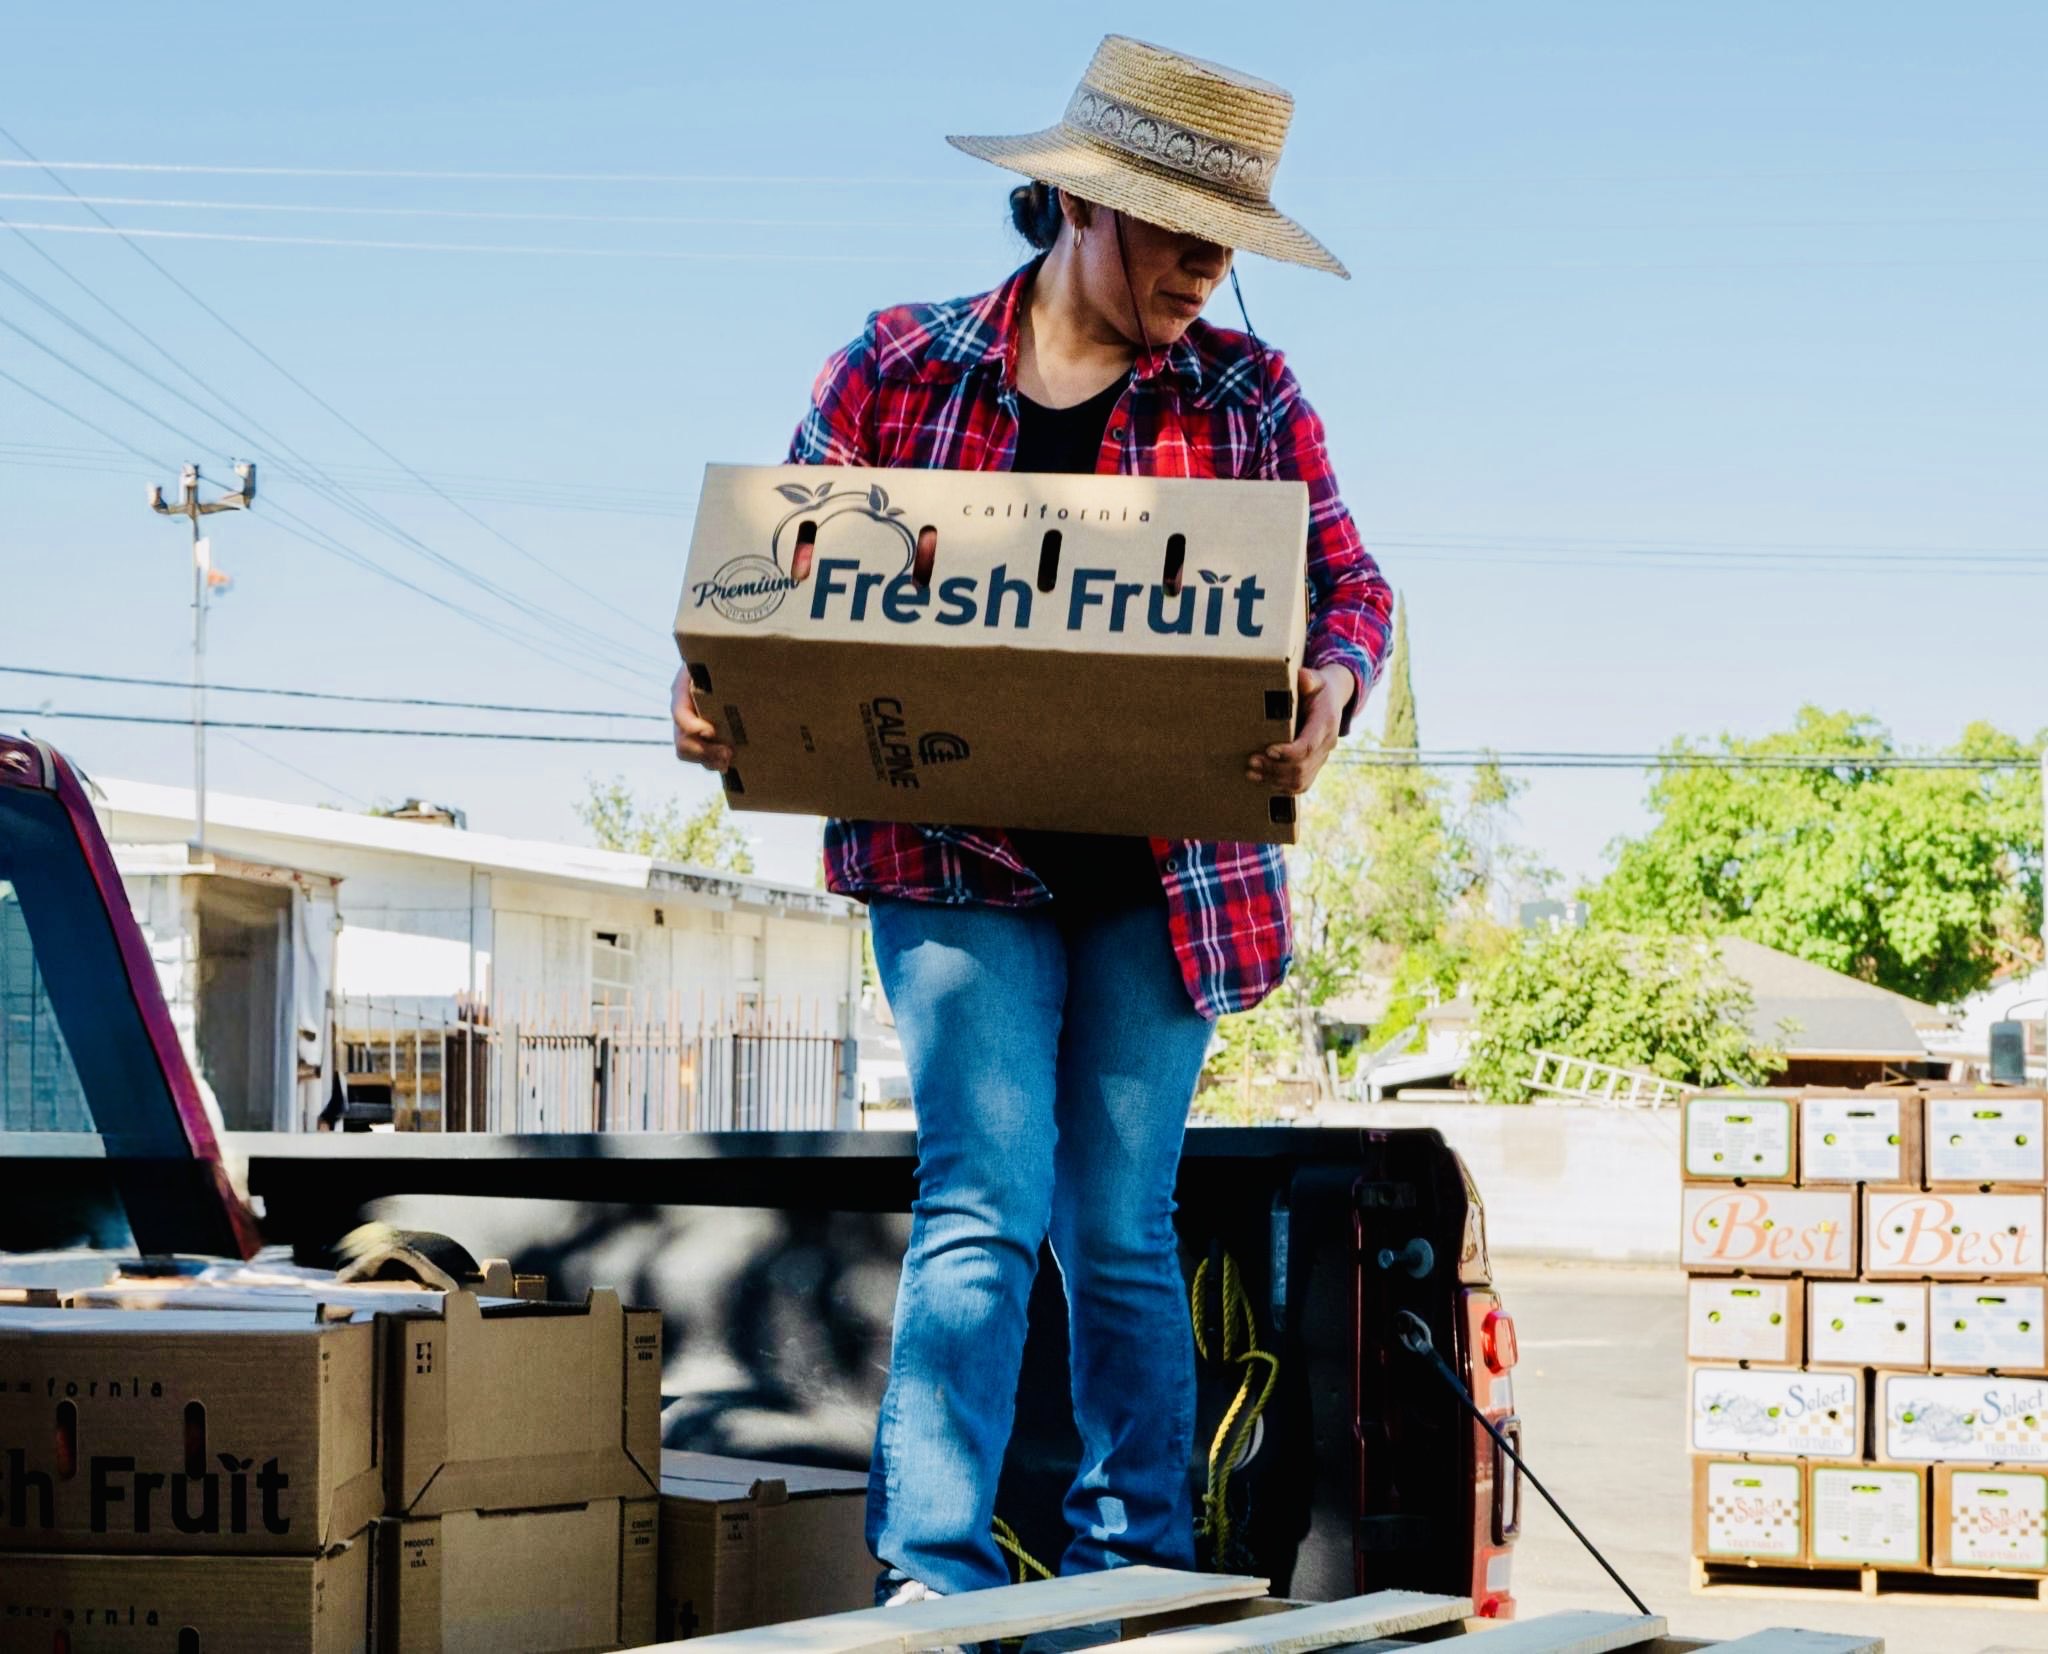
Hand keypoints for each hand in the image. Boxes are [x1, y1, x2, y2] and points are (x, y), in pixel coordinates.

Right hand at [671, 663, 732, 772]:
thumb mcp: (717, 654)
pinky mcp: (704, 736)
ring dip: (708, 761)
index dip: (691, 726)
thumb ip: (723, 660)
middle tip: (727, 752)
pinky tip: (730, 763)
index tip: (710, 731)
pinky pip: (701, 758)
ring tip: (728, 761)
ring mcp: (690, 727)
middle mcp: (683, 711)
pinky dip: (714, 763)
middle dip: (703, 751)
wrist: (730, 666)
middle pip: (682, 740)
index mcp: (682, 690)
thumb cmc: (724, 655)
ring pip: (688, 753)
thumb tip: (746, 658)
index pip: (679, 712)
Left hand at [1247, 665, 1352, 794]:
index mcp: (1326, 723)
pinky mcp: (1315, 766)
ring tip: (1251, 772)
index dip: (1289, 752)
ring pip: (1300, 780)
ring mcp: (1322, 758)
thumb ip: (1309, 679)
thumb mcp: (1315, 679)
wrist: (1332, 699)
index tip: (1268, 750)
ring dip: (1274, 780)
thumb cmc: (1317, 688)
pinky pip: (1301, 785)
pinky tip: (1263, 780)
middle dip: (1274, 767)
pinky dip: (1281, 787)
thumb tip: (1302, 678)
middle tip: (1251, 761)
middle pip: (1301, 767)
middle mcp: (1327, 744)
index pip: (1309, 746)